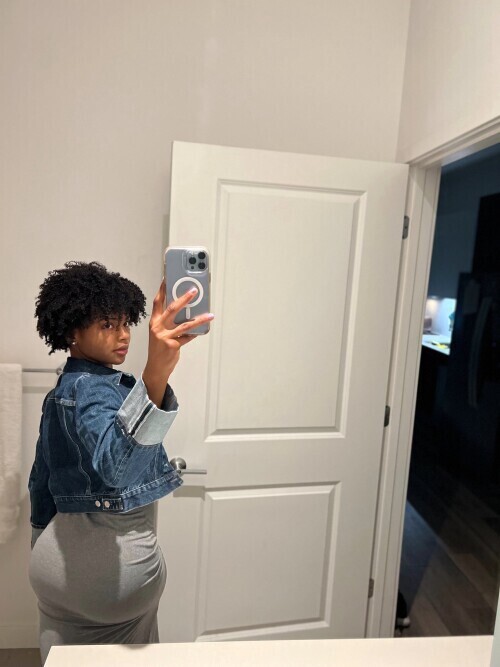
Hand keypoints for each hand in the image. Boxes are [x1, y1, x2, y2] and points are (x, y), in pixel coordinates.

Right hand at [142, 279, 213, 405]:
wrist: (156, 367)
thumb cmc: (160, 348)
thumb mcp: (160, 332)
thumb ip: (169, 321)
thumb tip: (187, 310)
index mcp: (154, 321)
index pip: (158, 301)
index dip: (163, 288)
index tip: (168, 277)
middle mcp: (157, 327)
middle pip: (171, 309)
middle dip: (184, 298)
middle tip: (194, 291)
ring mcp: (164, 336)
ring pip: (184, 324)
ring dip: (199, 319)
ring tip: (210, 315)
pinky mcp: (172, 345)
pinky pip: (188, 337)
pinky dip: (196, 334)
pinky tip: (204, 330)